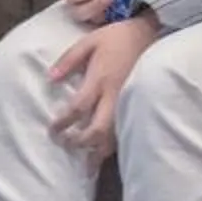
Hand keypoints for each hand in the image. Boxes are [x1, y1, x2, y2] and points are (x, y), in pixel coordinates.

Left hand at [47, 12, 159, 156]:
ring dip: (97, 152)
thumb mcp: (89, 41)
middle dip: (80, 143)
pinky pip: (125, 133)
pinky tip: (106, 155)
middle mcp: (114, 97)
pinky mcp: (138, 107)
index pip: (78, 108)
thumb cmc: (118, 37)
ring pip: (113, 137)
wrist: (151, 34)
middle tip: (66, 145)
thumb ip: (69, 60)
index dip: (63, 123)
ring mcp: (128, 104)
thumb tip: (50, 79)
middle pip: (96, 130)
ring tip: (87, 166)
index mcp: (100, 80)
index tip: (52, 130)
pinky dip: (114, 147)